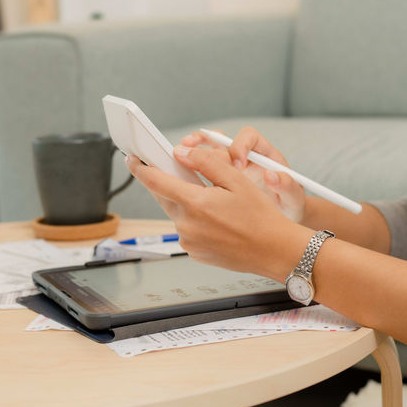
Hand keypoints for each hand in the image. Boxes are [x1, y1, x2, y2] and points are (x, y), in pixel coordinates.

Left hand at [125, 145, 309, 278]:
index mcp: (195, 203)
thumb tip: (180, 153)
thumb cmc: (260, 216)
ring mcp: (189, 242)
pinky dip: (195, 220)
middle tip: (181, 173)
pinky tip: (217, 219)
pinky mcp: (195, 253)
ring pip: (177, 213)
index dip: (141, 168)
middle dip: (169, 183)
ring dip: (186, 203)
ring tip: (214, 202)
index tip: (132, 159)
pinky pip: (187, 230)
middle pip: (165, 197)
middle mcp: (186, 225)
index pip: (156, 181)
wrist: (274, 251)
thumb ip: (205, 163)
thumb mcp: (236, 180)